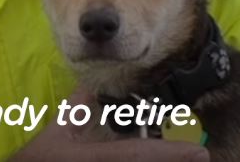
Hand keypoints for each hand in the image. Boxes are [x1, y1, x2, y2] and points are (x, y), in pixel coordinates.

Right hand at [8, 90, 208, 161]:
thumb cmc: (41, 158)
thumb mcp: (59, 129)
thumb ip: (79, 105)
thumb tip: (96, 84)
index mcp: (97, 158)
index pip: (139, 156)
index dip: (170, 153)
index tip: (198, 152)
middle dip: (173, 161)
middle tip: (198, 154)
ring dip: (160, 159)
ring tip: (186, 154)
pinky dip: (145, 158)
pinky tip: (154, 154)